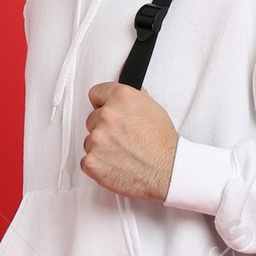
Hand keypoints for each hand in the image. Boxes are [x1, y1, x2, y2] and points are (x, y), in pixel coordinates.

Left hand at [81, 83, 177, 199]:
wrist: (168, 171)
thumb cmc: (162, 143)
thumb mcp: (152, 107)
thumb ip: (131, 96)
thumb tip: (122, 85)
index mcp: (121, 97)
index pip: (95, 94)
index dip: (103, 104)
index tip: (107, 111)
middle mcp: (106, 115)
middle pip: (92, 118)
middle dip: (103, 127)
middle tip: (122, 137)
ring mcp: (97, 139)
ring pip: (90, 140)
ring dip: (101, 146)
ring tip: (122, 153)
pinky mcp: (92, 161)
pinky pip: (87, 160)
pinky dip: (98, 164)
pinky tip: (115, 164)